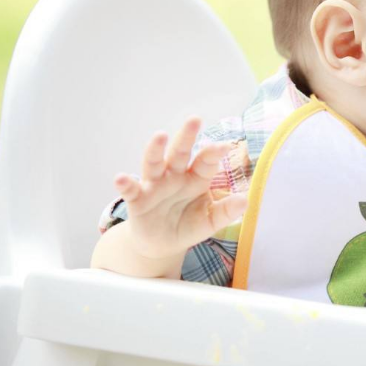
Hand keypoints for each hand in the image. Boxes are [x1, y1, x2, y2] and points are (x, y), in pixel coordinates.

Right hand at [113, 117, 247, 260]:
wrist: (162, 245)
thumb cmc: (187, 225)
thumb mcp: (210, 221)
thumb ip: (226, 212)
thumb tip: (245, 201)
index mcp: (196, 178)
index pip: (206, 161)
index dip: (214, 153)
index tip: (224, 147)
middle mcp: (174, 176)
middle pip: (180, 152)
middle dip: (187, 136)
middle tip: (194, 119)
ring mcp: (154, 186)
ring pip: (154, 163)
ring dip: (156, 149)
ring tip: (160, 136)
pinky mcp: (137, 200)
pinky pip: (131, 190)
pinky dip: (125, 184)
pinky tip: (121, 177)